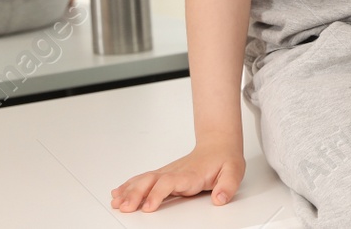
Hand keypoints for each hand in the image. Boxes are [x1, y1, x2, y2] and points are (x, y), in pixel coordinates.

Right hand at [111, 142, 245, 212]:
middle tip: (124, 206)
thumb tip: (220, 199)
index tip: (147, 206)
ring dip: (129, 190)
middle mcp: (175, 172)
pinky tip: (119, 192)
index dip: (157, 194)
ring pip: (144, 179)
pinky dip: (129, 185)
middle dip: (136, 194)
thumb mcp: (234, 172)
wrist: (219, 144)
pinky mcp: (164, 174)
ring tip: (116, 201)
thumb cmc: (224, 159)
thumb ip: (227, 186)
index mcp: (190, 174)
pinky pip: (143, 179)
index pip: (169, 183)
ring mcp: (168, 172)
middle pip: (151, 181)